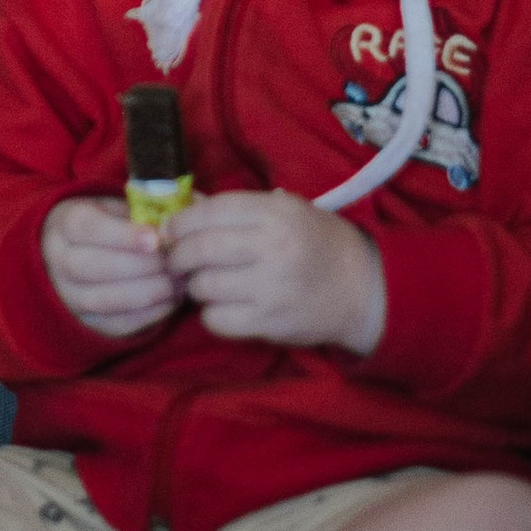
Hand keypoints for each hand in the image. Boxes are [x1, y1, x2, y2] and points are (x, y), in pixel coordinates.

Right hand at [41, 196, 181, 335]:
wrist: (75, 251)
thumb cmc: (105, 223)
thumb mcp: (114, 207)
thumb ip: (135, 214)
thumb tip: (168, 228)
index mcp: (64, 224)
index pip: (89, 229)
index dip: (124, 236)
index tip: (155, 239)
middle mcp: (58, 261)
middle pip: (94, 267)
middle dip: (140, 266)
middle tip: (172, 263)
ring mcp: (68, 294)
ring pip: (104, 300)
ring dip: (147, 293)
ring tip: (176, 283)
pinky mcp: (84, 320)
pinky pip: (116, 323)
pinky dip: (147, 315)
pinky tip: (169, 301)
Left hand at [163, 190, 385, 353]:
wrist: (359, 287)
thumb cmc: (316, 242)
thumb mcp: (286, 210)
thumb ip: (238, 209)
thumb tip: (184, 209)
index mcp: (275, 212)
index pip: (209, 212)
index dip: (181, 221)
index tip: (171, 230)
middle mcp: (271, 246)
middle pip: (199, 248)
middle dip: (178, 255)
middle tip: (177, 260)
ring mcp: (269, 287)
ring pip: (203, 285)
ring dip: (196, 285)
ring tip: (206, 282)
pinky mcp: (268, 322)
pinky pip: (216, 319)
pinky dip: (211, 314)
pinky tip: (223, 306)